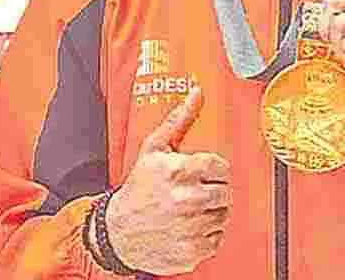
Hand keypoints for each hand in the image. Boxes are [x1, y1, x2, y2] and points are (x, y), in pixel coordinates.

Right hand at [104, 86, 230, 274]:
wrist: (118, 231)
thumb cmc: (137, 189)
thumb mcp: (152, 150)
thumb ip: (177, 120)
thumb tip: (195, 95)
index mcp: (176, 171)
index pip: (219, 166)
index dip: (215, 168)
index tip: (207, 171)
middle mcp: (184, 199)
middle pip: (225, 192)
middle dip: (215, 189)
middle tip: (199, 190)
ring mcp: (189, 226)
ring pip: (224, 215)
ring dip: (212, 211)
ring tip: (193, 208)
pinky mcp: (192, 249)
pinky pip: (217, 238)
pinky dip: (208, 233)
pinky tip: (191, 225)